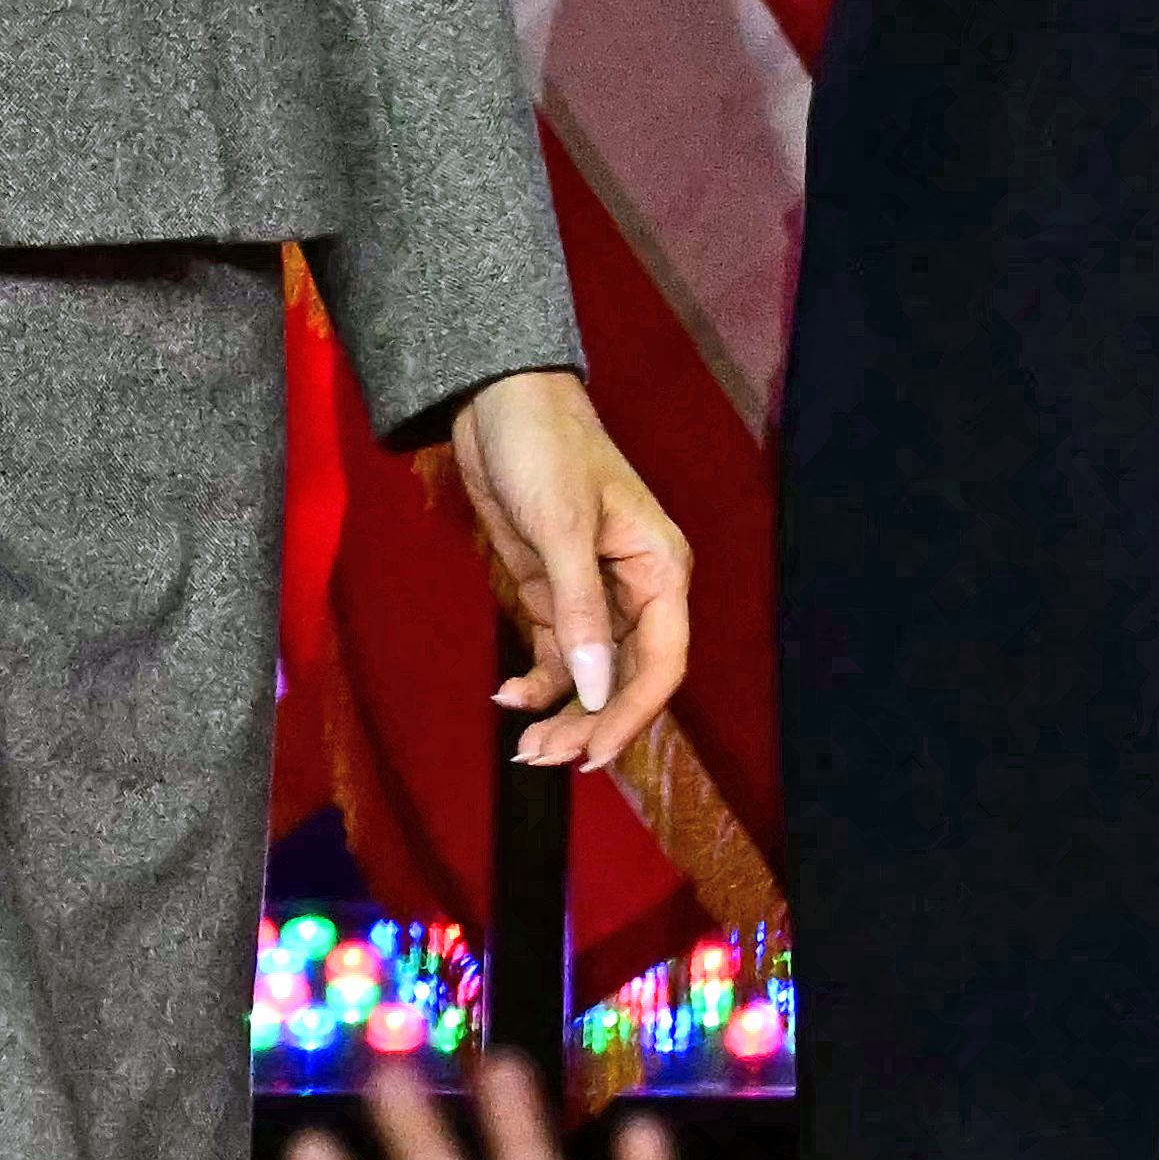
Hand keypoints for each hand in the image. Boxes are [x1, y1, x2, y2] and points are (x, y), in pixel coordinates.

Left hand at [446, 371, 689, 773]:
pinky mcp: (552, 592)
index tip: (592, 756)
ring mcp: (593, 594)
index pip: (662, 663)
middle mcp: (636, 589)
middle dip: (589, 723)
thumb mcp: (561, 527)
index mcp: (660, 570)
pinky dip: (535, 681)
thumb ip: (579, 609)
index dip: (631, 716)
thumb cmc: (543, 447)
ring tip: (523, 748)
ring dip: (561, 712)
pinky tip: (506, 695)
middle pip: (626, 678)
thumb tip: (595, 688)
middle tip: (541, 759)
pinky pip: (555, 654)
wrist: (496, 400)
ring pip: (589, 675)